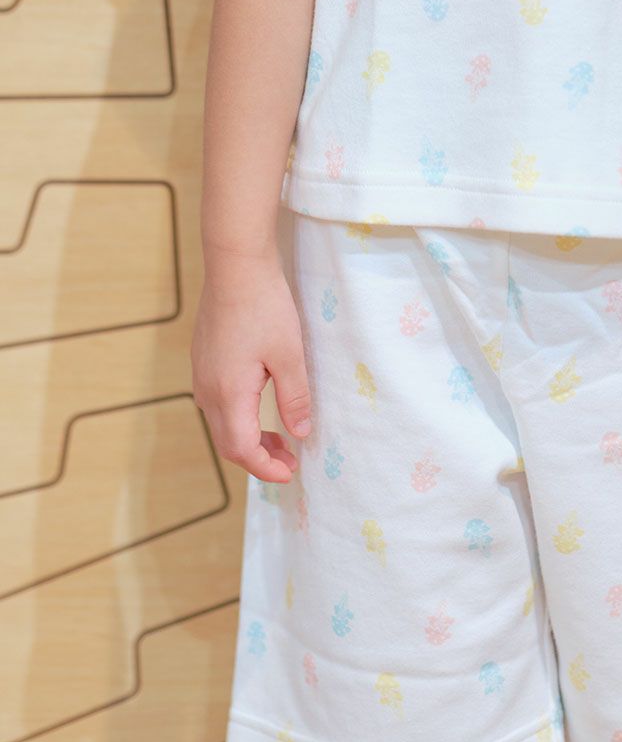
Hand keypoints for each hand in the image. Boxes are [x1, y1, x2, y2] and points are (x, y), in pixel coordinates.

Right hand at [190, 252, 311, 482]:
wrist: (235, 266)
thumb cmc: (265, 308)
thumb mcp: (290, 357)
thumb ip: (294, 399)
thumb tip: (299, 433)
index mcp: (228, 393)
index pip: (241, 449)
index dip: (265, 468)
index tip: (290, 475)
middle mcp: (208, 390)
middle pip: (229, 443)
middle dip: (259, 459)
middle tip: (291, 463)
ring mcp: (202, 376)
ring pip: (223, 425)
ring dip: (250, 440)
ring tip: (282, 442)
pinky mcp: (204, 362)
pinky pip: (219, 405)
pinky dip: (241, 420)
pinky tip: (263, 413)